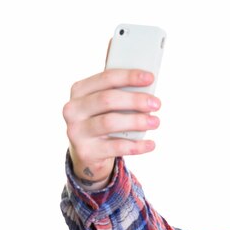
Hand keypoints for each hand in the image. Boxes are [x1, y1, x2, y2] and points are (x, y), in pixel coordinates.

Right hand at [63, 69, 160, 188]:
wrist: (88, 153)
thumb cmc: (103, 120)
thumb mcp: (106, 106)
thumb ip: (121, 94)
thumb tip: (148, 88)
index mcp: (79, 91)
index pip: (105, 78)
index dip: (129, 76)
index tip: (150, 78)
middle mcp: (73, 109)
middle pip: (107, 99)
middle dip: (135, 100)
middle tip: (156, 104)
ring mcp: (76, 131)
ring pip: (110, 122)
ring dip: (137, 121)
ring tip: (155, 122)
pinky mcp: (86, 151)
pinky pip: (116, 147)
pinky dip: (136, 145)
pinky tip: (151, 144)